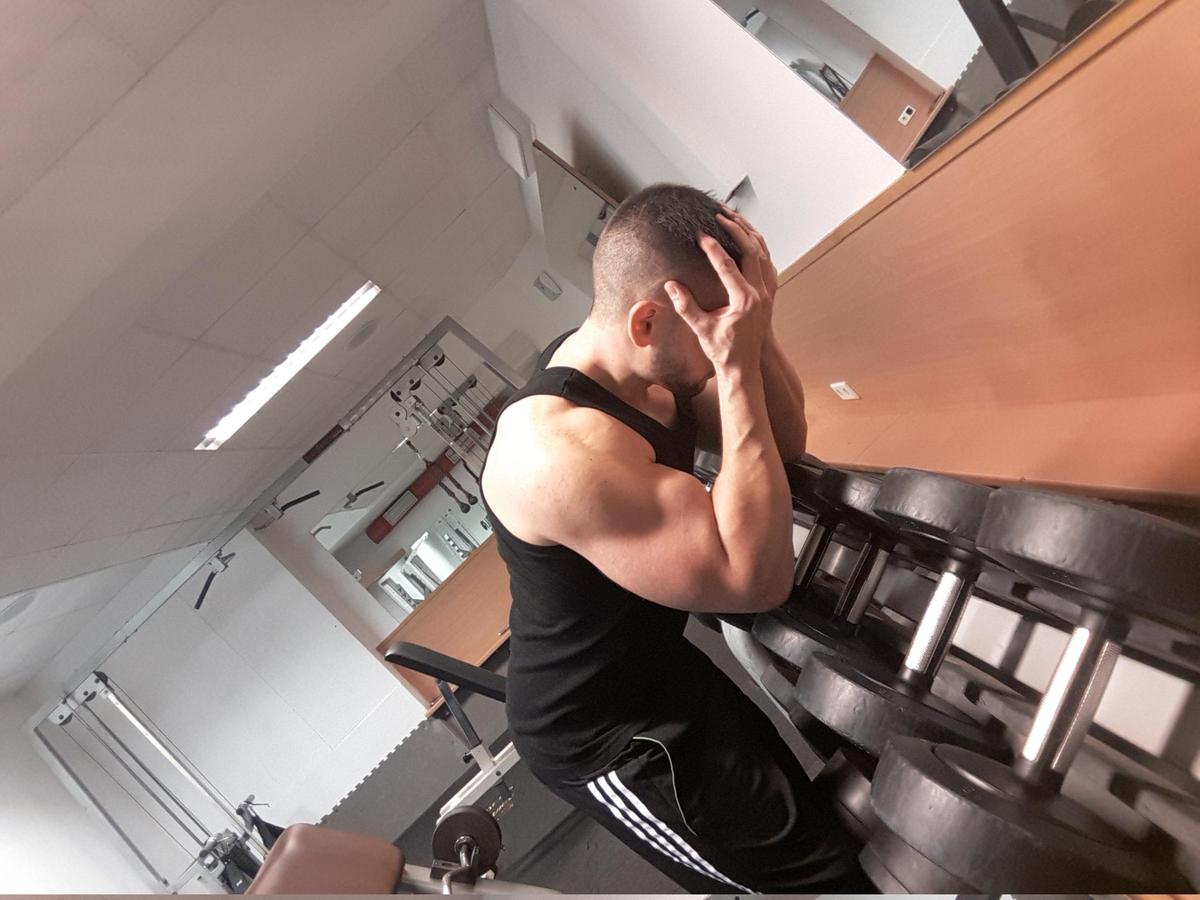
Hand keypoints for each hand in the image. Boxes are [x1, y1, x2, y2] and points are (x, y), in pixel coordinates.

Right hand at [665, 211, 775, 372]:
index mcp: (745, 301)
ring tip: (734, 217)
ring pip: (763, 253)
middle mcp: (760, 294)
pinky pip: (767, 263)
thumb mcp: (701, 329)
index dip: (712, 248)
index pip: (727, 265)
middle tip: (719, 215)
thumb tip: (670, 285)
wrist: (743, 367)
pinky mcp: (768, 294)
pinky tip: (747, 238)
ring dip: (749, 233)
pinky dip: (757, 246)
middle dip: (735, 229)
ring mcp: (767, 293)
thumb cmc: (723, 351)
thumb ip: (686, 306)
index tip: (700, 235)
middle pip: (752, 251)